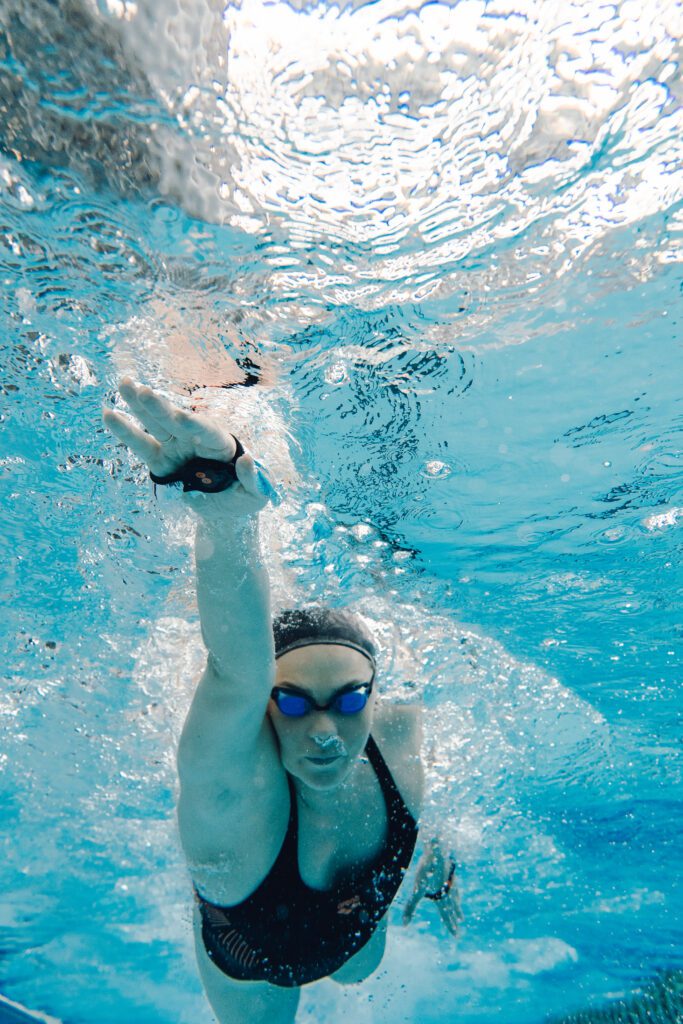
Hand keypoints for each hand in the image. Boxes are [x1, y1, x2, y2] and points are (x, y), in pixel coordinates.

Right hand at [103, 377, 272, 517]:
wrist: (227, 506)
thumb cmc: (246, 496)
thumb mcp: (257, 493)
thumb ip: (254, 478)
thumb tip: (246, 459)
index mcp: (221, 444)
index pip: (206, 431)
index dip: (194, 425)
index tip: (180, 418)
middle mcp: (195, 440)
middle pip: (176, 420)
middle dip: (160, 407)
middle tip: (143, 390)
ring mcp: (176, 447)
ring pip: (155, 424)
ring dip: (139, 405)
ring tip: (124, 384)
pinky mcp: (160, 460)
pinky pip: (141, 445)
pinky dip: (125, 430)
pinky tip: (109, 414)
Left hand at [402, 839, 461, 936]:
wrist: (437, 852)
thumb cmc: (426, 871)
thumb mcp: (416, 890)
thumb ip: (410, 907)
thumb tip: (404, 924)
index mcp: (441, 899)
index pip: (446, 916)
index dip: (450, 926)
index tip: (456, 935)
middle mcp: (449, 893)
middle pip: (452, 909)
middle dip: (455, 919)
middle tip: (460, 928)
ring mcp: (452, 883)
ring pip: (455, 898)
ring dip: (457, 908)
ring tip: (461, 915)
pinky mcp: (452, 874)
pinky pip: (456, 888)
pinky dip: (457, 894)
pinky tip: (456, 892)